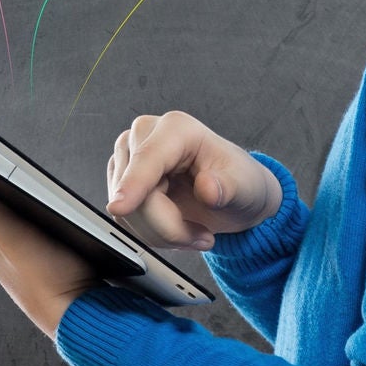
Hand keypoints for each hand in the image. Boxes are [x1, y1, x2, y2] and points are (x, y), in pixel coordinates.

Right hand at [103, 110, 281, 250]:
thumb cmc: (239, 183)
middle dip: (168, 227)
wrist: (233, 196)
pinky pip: (125, 220)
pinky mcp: (121, 180)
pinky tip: (175, 227)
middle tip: (202, 236)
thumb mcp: (246, 187)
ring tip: (192, 230)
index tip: (120, 208)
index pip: (147, 159)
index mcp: (177, 128)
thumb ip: (228, 188)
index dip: (133, 185)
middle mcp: (147, 136)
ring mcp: (130, 158)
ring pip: (127, 211)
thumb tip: (208, 188)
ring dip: (161, 234)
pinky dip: (152, 234)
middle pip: (135, 193)